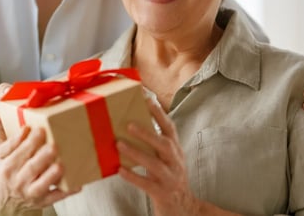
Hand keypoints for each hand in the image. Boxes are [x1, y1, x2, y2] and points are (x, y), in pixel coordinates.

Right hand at [0, 84, 74, 215]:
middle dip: (39, 155)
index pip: (9, 150)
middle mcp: (14, 177)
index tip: (29, 129)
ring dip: (51, 175)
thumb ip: (0, 117)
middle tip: (52, 145)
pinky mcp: (40, 201)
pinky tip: (76, 184)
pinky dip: (65, 192)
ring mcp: (27, 191)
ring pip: (40, 184)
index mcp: (4, 161)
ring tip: (61, 164)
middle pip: (28, 165)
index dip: (19, 140)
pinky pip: (54, 197)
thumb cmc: (9, 164)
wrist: (8, 200)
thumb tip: (3, 88)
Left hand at [117, 98, 198, 215]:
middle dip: (147, 133)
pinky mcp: (162, 193)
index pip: (170, 128)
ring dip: (136, 153)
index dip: (159, 113)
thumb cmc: (170, 177)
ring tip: (119, 144)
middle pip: (164, 144)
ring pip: (154, 164)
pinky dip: (133, 176)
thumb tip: (134, 123)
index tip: (147, 99)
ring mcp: (170, 178)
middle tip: (129, 124)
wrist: (184, 207)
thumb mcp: (168, 158)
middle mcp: (175, 162)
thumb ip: (156, 143)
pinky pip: (147, 184)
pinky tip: (120, 170)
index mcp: (176, 150)